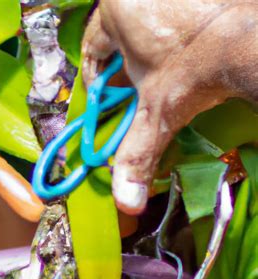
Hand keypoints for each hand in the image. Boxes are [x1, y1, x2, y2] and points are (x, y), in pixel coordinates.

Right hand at [82, 0, 257, 214]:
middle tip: (137, 87)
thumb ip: (136, 156)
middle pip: (121, 32)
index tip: (105, 97)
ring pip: (148, 19)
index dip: (96, 79)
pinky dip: (176, 32)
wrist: (254, 40)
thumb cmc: (198, 68)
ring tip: (167, 70)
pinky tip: (191, 50)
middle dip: (126, 62)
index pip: (93, 48)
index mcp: (116, 9)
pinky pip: (173, 13)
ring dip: (151, 46)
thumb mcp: (157, 113)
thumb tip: (126, 203)